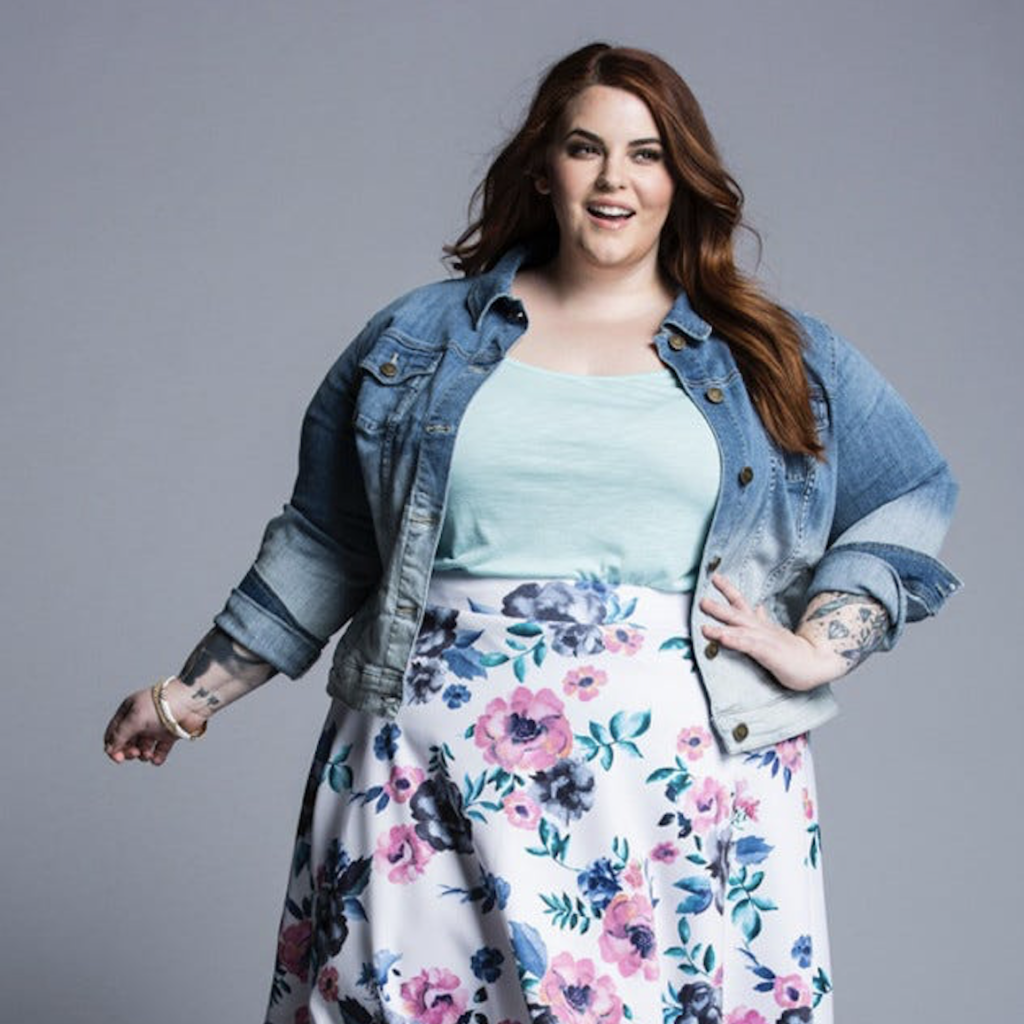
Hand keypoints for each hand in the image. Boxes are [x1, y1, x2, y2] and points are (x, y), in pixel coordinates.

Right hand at [103, 680, 206, 765]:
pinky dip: (157, 757)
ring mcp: (155, 727)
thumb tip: (110, 750)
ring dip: (143, 755)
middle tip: (135, 754)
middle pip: (127, 742)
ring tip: (148, 754)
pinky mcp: (169, 735)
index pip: (114, 732)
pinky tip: (157, 759)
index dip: (113, 746)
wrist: (191, 702)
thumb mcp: (135, 718)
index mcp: (130, 710)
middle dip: (128, 751)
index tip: (118, 758)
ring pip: (142, 748)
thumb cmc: (162, 705)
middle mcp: (141, 719)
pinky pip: (159, 750)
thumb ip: (121, 735)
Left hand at [698, 573, 847, 691]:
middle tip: (701, 600)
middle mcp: (761, 629)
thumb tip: (758, 607)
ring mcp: (766, 640)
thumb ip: (764, 620)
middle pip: (738, 614)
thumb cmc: (795, 651)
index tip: (716, 577)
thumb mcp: (775, 632)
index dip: (728, 590)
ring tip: (704, 627)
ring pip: (741, 631)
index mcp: (760, 624)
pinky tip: (723, 639)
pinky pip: (750, 646)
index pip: (742, 603)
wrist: (819, 663)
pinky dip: (736, 642)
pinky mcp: (770, 653)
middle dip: (718, 608)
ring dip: (722, 627)